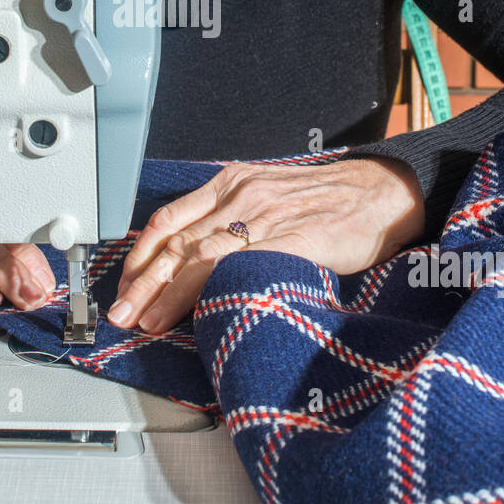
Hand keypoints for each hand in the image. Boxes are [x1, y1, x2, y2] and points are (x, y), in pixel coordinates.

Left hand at [108, 157, 424, 333]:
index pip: (168, 220)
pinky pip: (240, 263)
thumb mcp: (269, 195)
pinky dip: (210, 288)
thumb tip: (193, 259)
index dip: (140, 257)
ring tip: (145, 321)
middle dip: (141, 282)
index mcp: (231, 183)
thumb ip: (234, 219)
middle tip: (120, 314)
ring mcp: (264, 216)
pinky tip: (195, 310)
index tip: (125, 287)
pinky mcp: (290, 239)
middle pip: (176, 241)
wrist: (383, 192)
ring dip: (165, 293)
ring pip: (199, 255)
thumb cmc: (329, 201)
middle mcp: (240, 195)